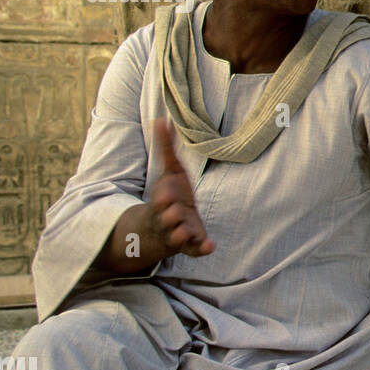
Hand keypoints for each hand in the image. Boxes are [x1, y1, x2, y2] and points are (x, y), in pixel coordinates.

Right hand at [149, 117, 214, 257]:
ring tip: (186, 231)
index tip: (167, 192)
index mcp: (162, 201)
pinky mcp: (191, 245)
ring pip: (178, 236)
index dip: (164, 197)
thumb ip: (166, 148)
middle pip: (167, 219)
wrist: (159, 228)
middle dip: (170, 215)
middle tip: (174, 212)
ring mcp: (178, 233)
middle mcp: (168, 219)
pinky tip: (210, 246)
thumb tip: (162, 119)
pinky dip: (201, 249)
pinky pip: (195, 250)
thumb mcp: (168, 172)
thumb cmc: (168, 194)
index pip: (160, 199)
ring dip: (182, 234)